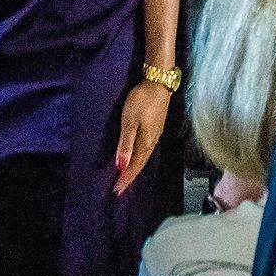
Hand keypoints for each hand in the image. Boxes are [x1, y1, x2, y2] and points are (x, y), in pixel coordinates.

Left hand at [114, 79, 172, 195]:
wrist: (159, 83)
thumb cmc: (142, 101)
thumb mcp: (129, 121)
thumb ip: (125, 144)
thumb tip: (120, 166)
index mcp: (145, 142)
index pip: (133, 166)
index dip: (125, 179)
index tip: (116, 191)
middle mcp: (152, 142)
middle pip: (140, 164)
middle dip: (129, 177)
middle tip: (119, 190)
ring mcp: (155, 135)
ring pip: (144, 158)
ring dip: (135, 169)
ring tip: (126, 178)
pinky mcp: (156, 128)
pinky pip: (146, 150)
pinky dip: (139, 158)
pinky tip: (136, 158)